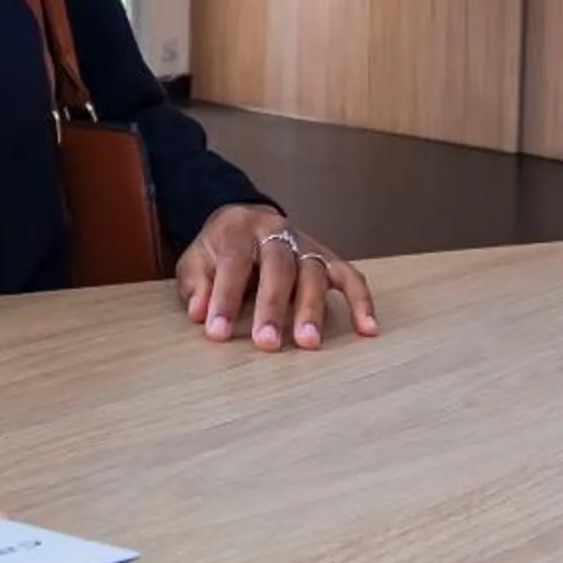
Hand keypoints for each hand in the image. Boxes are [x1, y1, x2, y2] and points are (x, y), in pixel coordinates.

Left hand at [177, 204, 378, 351]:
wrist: (244, 219)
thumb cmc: (219, 249)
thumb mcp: (195, 260)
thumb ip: (196, 284)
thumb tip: (200, 312)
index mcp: (238, 229)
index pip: (233, 263)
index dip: (225, 298)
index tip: (218, 333)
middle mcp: (276, 232)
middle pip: (279, 267)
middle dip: (273, 307)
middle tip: (267, 344)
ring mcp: (305, 244)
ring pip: (314, 272)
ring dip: (312, 309)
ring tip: (309, 343)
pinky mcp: (327, 258)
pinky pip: (350, 277)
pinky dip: (361, 301)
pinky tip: (367, 329)